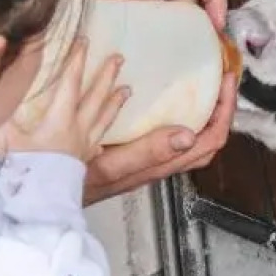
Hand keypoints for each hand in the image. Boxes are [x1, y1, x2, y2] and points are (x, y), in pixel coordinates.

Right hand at [0, 39, 128, 163]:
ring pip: (104, 123)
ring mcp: (82, 153)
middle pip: (96, 100)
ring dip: (115, 105)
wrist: (34, 212)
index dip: (76, 61)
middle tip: (119, 59)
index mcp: (60, 123)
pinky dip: (104, 141)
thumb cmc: (19, 175)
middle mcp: (77, 135)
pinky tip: (103, 142)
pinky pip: (98, 150)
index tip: (84, 41)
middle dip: (107, 77)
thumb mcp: (2, 138)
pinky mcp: (81, 170)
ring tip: (127, 91)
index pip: (70, 84)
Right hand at [83, 72, 237, 205]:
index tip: (227, 81)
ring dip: (205, 113)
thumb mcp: (109, 166)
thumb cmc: (73, 183)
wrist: (48, 195)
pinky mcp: (136, 156)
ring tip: (206, 87)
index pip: (209, 141)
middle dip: (222, 110)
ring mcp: (150, 162)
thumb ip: (147, 152)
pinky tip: (170, 102)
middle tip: (223, 79)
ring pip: (192, 140)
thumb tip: (188, 136)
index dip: (225, 112)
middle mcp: (160, 164)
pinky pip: (171, 137)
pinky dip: (181, 116)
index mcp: (160, 165)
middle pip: (208, 141)